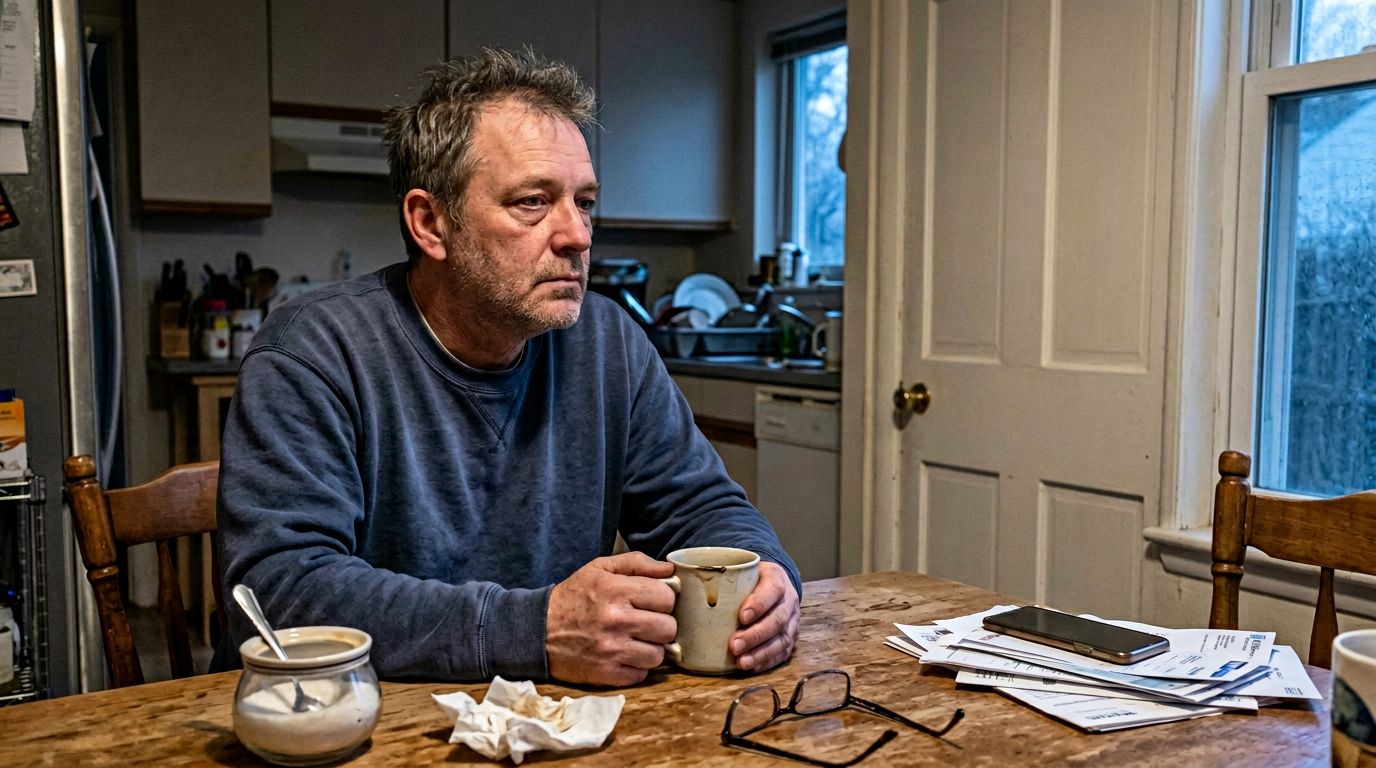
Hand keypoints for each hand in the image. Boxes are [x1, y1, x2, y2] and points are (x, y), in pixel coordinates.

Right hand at [546, 552, 676, 685]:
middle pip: (668, 628)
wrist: (537, 631)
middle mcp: (616, 620)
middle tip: (647, 622)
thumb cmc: (573, 597)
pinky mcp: (606, 674)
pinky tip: (625, 655)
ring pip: (658, 655)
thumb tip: (670, 570)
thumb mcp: (599, 568)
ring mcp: (612, 650)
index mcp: (616, 590)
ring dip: (651, 648)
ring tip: (637, 640)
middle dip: (661, 624)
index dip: (662, 599)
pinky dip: (637, 666)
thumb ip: (636, 563)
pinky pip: (642, 674)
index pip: (667, 597)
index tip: (652, 601)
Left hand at [729, 562, 799, 671]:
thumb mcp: (739, 569)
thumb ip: (719, 575)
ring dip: (760, 653)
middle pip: (777, 619)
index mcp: (776, 578)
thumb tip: (680, 581)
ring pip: (781, 639)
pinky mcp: (790, 638)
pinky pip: (782, 653)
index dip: (759, 604)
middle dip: (755, 635)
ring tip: (741, 662)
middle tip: (734, 645)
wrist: (771, 585)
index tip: (741, 617)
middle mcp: (788, 600)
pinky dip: (766, 661)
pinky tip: (751, 666)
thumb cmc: (748, 579)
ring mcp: (792, 621)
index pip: (772, 589)